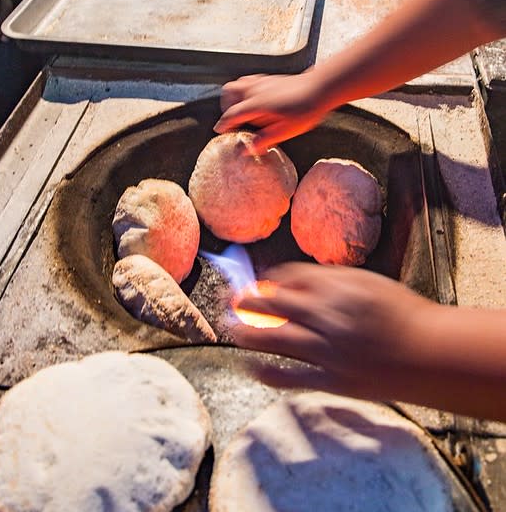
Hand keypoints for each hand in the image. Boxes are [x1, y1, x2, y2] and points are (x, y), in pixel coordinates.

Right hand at [214, 70, 328, 151]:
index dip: (224, 123)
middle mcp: (256, 90)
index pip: (232, 114)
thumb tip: (246, 150)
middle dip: (226, 105)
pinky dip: (247, 89)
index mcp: (257, 104)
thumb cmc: (305, 110)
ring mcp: (263, 81)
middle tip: (233, 119)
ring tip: (244, 109)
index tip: (219, 131)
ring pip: (239, 83)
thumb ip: (264, 140)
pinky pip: (251, 80)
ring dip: (236, 96)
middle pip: (229, 92)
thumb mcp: (285, 131)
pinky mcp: (271, 78)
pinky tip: (258, 100)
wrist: (321, 88)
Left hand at [233, 263, 433, 399]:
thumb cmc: (400, 314)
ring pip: (275, 338)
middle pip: (274, 304)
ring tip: (230, 327)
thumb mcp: (366, 283)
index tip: (259, 283)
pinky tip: (252, 364)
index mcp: (338, 288)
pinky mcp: (332, 380)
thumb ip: (329, 279)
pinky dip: (266, 370)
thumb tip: (289, 281)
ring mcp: (329, 349)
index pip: (289, 277)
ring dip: (246, 332)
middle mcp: (329, 315)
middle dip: (245, 300)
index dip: (268, 280)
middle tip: (228, 300)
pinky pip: (290, 376)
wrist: (428, 354)